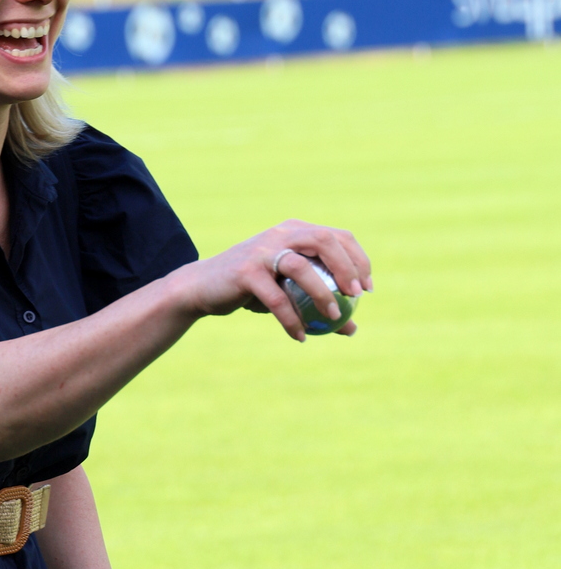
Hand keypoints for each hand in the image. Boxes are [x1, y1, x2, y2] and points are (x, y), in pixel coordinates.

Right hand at [179, 219, 371, 341]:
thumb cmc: (251, 290)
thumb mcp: (287, 293)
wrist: (202, 287)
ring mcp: (262, 251)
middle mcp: (280, 235)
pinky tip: (300, 337)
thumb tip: (352, 329)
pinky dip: (291, 319)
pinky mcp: (246, 272)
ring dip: (322, 293)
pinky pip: (276, 298)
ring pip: (300, 267)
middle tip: (356, 295)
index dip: (358, 260)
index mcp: (294, 231)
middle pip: (323, 241)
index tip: (367, 290)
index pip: (336, 236)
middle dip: (346, 267)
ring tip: (334, 318)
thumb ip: (317, 305)